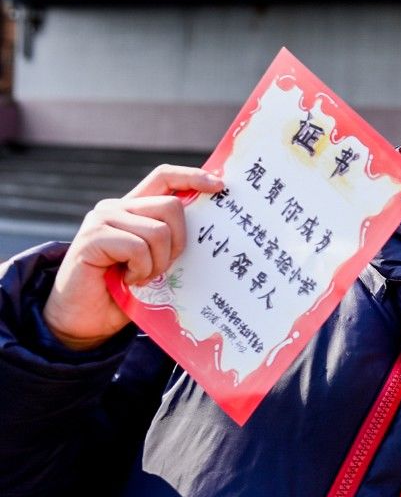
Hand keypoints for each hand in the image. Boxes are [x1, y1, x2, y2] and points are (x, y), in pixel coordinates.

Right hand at [42, 165, 222, 351]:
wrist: (84, 320)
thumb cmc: (125, 293)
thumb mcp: (155, 261)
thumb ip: (171, 240)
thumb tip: (213, 229)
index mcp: (133, 209)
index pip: (164, 177)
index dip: (192, 176)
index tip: (219, 186)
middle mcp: (116, 208)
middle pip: (171, 206)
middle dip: (179, 243)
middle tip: (163, 268)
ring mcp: (102, 220)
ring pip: (158, 231)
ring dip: (158, 263)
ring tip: (142, 277)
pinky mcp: (92, 238)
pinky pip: (138, 248)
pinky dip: (141, 270)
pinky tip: (128, 280)